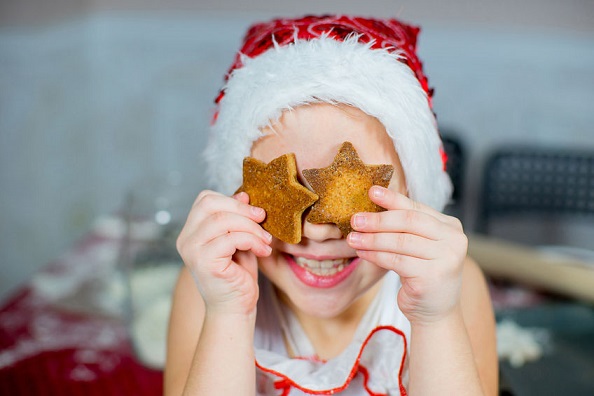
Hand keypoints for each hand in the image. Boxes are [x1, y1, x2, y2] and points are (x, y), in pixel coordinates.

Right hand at [176, 190, 271, 314]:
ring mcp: (192, 250)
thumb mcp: (239, 239)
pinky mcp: (204, 262)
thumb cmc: (238, 275)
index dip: (232, 200)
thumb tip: (243, 193)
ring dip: (252, 228)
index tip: (255, 212)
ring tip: (266, 240)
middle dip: (243, 209)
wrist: (235, 309)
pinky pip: (232, 238)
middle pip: (211, 204)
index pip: (205, 199)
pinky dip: (252, 241)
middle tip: (263, 219)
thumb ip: (237, 218)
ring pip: (223, 220)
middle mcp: (186, 239)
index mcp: (191, 231)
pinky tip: (263, 251)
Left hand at [346, 186, 467, 324]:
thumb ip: (405, 227)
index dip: (393, 199)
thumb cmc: (422, 276)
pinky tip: (361, 253)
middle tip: (355, 219)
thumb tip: (372, 205)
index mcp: (451, 227)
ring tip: (352, 238)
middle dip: (378, 220)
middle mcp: (454, 240)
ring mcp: (446, 259)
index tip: (371, 191)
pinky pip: (396, 261)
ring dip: (372, 239)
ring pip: (400, 242)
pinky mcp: (432, 277)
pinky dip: (375, 255)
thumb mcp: (418, 247)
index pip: (417, 209)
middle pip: (408, 222)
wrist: (435, 314)